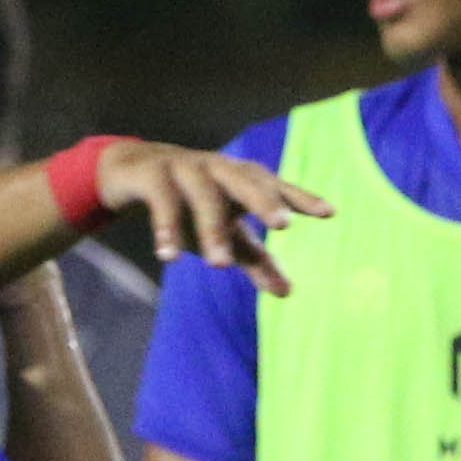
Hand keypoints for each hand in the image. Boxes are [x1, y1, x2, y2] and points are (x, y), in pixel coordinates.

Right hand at [89, 142, 330, 292]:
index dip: (301, 197)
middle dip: (264, 200)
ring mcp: (185, 167)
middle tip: (282, 225)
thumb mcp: (223, 230)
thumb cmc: (189, 202)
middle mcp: (218, 168)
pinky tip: (168, 256)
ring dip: (212, 228)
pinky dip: (166, 227)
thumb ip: (255, 258)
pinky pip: (162, 200)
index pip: (276, 186)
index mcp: (240, 179)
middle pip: (246, 180)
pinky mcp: (152, 174)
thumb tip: (288, 292)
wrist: (132, 172)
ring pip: (204, 195)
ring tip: (220, 266)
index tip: (329, 213)